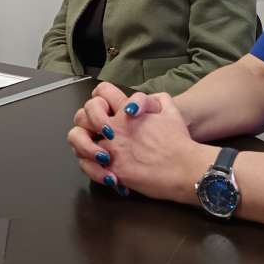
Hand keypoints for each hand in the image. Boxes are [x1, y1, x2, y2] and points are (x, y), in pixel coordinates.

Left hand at [67, 82, 212, 202]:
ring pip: (78, 140)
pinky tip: (103, 168)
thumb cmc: (179, 140)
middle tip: (97, 130)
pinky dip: (91, 167)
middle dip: (86, 120)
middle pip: (83, 115)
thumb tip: (139, 102)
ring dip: (82, 144)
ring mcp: (111, 150)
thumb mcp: (169, 109)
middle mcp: (114, 128)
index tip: (106, 107)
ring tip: (96, 151)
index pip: (102, 92)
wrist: (185, 168)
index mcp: (126, 111)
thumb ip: (152, 100)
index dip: (100, 97)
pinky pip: (88, 166)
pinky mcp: (113, 171)